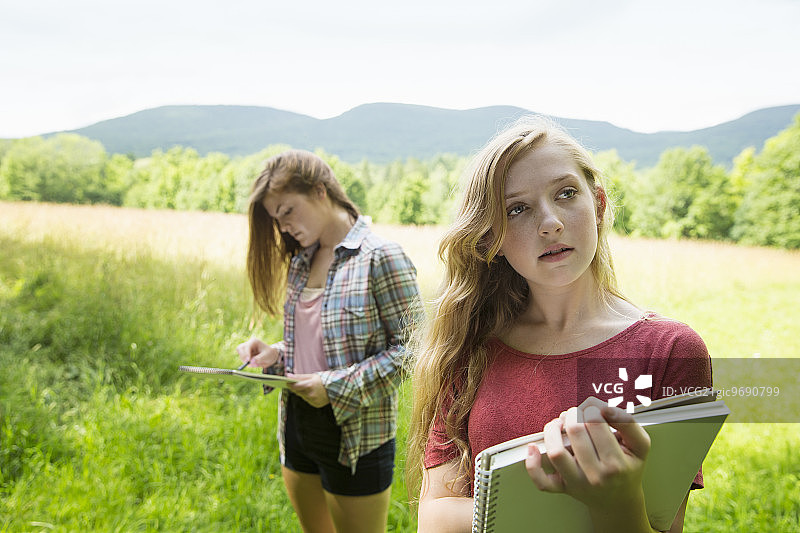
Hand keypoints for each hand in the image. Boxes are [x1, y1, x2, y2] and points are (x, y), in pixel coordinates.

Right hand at [235, 338, 279, 367]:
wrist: (270, 356)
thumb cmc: (269, 354)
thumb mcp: (267, 356)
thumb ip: (259, 358)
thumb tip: (251, 361)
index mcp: (254, 342)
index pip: (246, 346)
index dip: (246, 353)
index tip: (248, 360)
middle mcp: (248, 344)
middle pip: (239, 348)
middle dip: (243, 356)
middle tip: (247, 363)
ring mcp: (246, 350)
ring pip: (240, 354)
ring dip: (245, 360)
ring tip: (254, 362)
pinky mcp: (245, 355)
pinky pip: (242, 359)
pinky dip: (247, 362)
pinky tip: (253, 363)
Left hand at [287, 373, 330, 407]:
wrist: (336, 389)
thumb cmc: (323, 380)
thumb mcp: (312, 376)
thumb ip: (299, 377)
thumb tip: (288, 376)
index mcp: (309, 385)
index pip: (295, 386)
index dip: (290, 384)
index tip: (286, 381)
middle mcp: (310, 394)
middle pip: (298, 392)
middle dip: (296, 388)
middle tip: (294, 384)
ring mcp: (313, 400)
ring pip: (302, 396)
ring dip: (302, 392)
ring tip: (305, 387)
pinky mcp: (315, 404)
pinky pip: (308, 400)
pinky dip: (308, 396)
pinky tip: (311, 392)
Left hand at [524, 397, 650, 509]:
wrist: (619, 500)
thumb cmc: (628, 468)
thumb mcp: (640, 445)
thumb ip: (627, 422)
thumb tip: (604, 408)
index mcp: (615, 463)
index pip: (596, 423)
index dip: (592, 408)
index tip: (594, 409)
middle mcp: (595, 475)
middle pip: (575, 431)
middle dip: (573, 413)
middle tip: (576, 413)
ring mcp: (577, 483)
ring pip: (555, 451)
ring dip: (552, 429)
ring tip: (559, 423)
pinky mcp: (562, 488)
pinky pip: (542, 481)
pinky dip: (532, 465)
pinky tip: (533, 447)